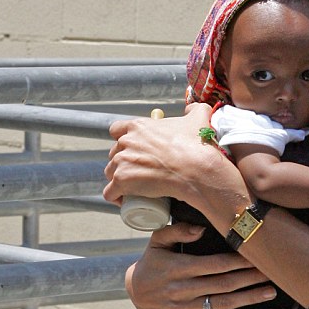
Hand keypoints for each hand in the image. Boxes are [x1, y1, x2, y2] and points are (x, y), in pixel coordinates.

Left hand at [103, 104, 217, 205]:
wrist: (196, 169)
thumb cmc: (196, 146)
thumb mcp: (198, 118)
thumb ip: (195, 109)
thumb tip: (191, 109)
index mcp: (139, 126)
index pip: (117, 130)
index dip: (123, 140)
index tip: (133, 149)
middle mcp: (126, 141)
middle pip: (114, 152)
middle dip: (123, 161)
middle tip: (139, 170)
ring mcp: (122, 161)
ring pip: (111, 171)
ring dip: (118, 179)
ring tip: (133, 186)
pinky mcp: (122, 180)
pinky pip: (110, 192)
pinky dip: (115, 196)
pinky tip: (122, 199)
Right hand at [126, 222, 276, 308]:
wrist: (135, 293)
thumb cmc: (152, 261)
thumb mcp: (157, 240)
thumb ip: (177, 230)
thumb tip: (201, 228)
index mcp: (178, 268)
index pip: (214, 264)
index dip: (238, 261)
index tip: (256, 255)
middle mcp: (182, 290)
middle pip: (224, 284)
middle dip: (250, 277)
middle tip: (272, 271)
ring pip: (223, 304)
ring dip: (249, 298)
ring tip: (270, 291)